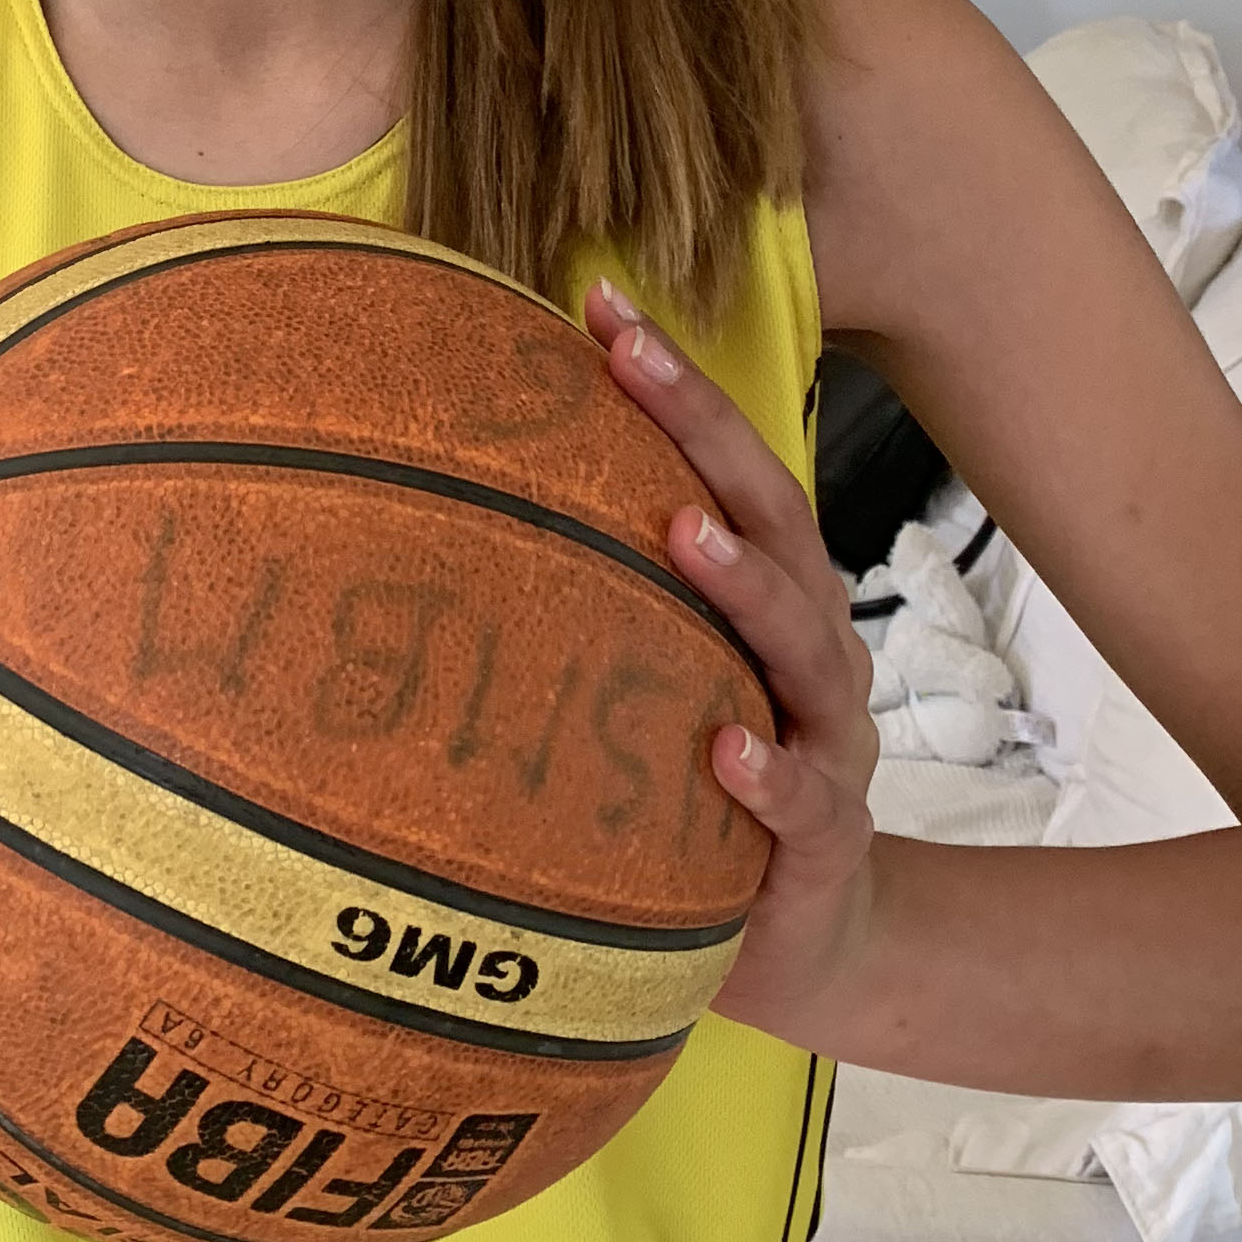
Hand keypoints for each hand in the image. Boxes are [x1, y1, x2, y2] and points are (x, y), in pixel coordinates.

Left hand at [585, 284, 880, 1052]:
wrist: (801, 939)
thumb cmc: (697, 793)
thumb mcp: (638, 689)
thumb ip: (578, 608)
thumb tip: (416, 517)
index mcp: (765, 602)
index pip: (726, 470)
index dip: (676, 386)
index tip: (600, 303)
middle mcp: (807, 652)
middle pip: (773, 520)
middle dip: (706, 431)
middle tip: (633, 359)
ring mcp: (826, 742)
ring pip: (802, 645)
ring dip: (744, 582)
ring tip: (681, 532)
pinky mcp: (824, 843)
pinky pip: (807, 801)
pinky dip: (771, 770)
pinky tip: (726, 749)